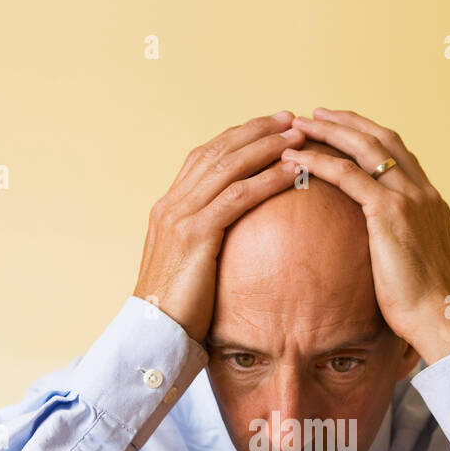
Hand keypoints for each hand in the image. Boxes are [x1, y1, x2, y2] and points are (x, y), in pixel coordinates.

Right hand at [133, 111, 307, 343]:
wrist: (152, 333)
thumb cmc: (176, 310)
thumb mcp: (189, 268)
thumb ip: (205, 245)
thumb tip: (231, 241)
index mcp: (169, 208)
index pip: (205, 158)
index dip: (237, 138)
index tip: (267, 127)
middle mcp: (172, 204)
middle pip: (218, 152)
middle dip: (255, 131)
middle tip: (289, 117)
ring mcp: (181, 216)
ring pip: (228, 167)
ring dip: (266, 147)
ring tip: (298, 135)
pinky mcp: (195, 234)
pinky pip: (237, 197)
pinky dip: (266, 179)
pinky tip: (292, 170)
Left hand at [280, 108, 449, 364]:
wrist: (441, 318)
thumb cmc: (424, 305)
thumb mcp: (413, 264)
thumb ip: (398, 244)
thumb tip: (376, 251)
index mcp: (430, 200)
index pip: (398, 153)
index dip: (368, 136)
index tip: (342, 129)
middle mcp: (423, 191)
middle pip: (382, 139)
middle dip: (347, 122)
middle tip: (316, 114)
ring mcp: (409, 198)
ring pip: (365, 148)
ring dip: (329, 132)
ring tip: (300, 125)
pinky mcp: (390, 212)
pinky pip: (349, 176)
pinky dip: (320, 161)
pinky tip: (296, 157)